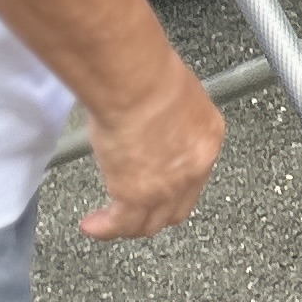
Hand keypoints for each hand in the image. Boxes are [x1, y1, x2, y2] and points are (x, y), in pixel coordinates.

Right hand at [79, 50, 226, 241]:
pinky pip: (121, 223)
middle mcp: (194, 167)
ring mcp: (168, 187)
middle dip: (157, 213)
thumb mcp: (172, 91)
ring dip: (131, 225)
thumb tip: (151, 116)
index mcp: (207, 137)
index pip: (196, 173)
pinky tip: (93, 225)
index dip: (175, 184)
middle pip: (178, 207)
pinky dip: (105, 228)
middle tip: (136, 210)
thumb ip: (166, 112)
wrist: (136, 82)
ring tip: (112, 222)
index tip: (158, 183)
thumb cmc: (149, 73)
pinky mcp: (136, 196)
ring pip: (150, 223)